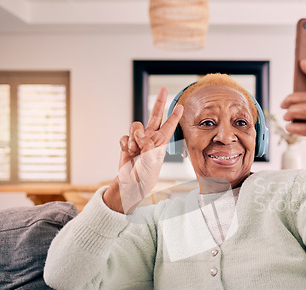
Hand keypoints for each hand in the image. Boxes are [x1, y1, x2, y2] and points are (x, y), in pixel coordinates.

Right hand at [103, 87, 183, 213]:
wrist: (130, 183)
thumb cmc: (145, 175)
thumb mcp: (151, 161)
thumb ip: (147, 145)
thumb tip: (141, 135)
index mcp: (161, 142)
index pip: (169, 126)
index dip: (174, 116)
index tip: (181, 106)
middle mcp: (151, 138)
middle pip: (155, 115)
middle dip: (160, 102)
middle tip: (165, 89)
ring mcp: (138, 140)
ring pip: (136, 126)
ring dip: (134, 137)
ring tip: (135, 150)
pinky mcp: (127, 143)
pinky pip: (125, 136)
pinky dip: (125, 144)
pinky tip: (127, 152)